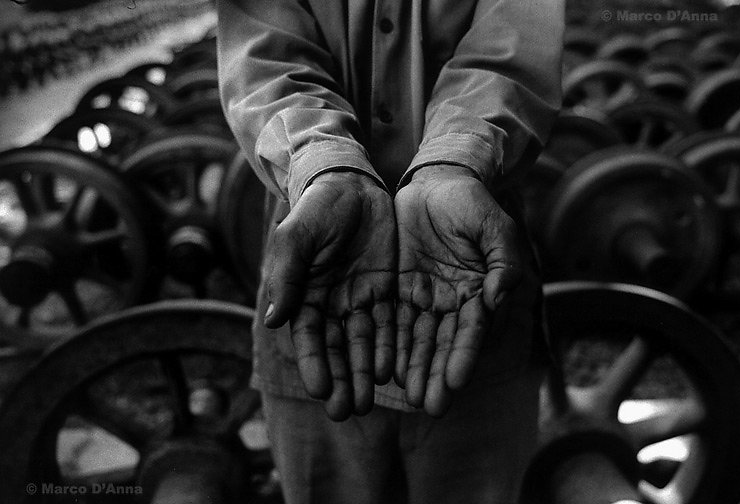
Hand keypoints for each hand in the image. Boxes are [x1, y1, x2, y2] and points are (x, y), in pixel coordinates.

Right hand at [264, 171, 395, 419]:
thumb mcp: (297, 238)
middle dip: (342, 380)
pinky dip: (389, 348)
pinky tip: (392, 371)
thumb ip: (287, 277)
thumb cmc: (316, 210)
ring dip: (365, 373)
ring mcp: (359, 299)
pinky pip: (389, 324)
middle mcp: (331, 304)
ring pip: (363, 344)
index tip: (322, 391)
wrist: (351, 184)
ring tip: (369, 402)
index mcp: (304, 295)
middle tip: (348, 411)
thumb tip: (272, 320)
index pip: (308, 338)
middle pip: (336, 349)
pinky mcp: (386, 290)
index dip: (314, 364)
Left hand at [395, 165, 522, 415]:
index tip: (455, 383)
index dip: (463, 356)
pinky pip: (391, 320)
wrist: (435, 182)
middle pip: (443, 344)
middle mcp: (452, 302)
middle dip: (436, 375)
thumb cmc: (471, 203)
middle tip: (428, 405)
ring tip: (406, 397)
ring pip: (416, 339)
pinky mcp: (397, 289)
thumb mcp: (493, 226)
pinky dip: (389, 345)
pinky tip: (383, 369)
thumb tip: (498, 296)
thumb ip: (502, 260)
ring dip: (413, 369)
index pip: (471, 330)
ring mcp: (424, 297)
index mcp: (479, 292)